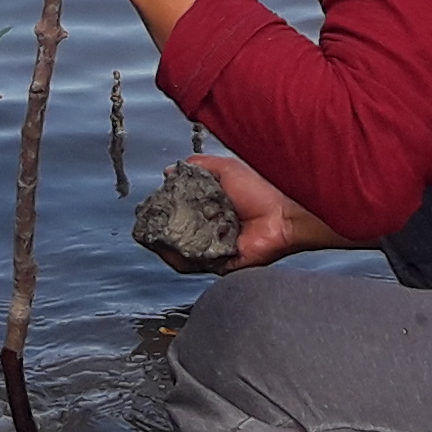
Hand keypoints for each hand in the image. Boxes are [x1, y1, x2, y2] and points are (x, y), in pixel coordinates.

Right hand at [160, 151, 311, 274]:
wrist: (283, 217)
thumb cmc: (262, 192)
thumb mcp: (226, 169)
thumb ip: (199, 166)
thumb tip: (170, 170)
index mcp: (212, 207)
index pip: (181, 210)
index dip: (165, 207)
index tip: (153, 204)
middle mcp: (210, 229)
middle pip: (176, 232)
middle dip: (160, 227)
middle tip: (149, 221)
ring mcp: (213, 247)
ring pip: (179, 251)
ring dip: (164, 244)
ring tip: (153, 234)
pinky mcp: (217, 264)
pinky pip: (191, 266)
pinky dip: (177, 259)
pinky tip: (167, 248)